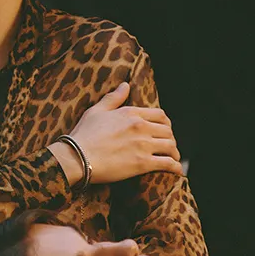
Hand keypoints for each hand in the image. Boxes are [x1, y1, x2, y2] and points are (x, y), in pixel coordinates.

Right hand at [57, 82, 182, 184]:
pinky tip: (176, 170)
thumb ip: (113, 98)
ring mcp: (143, 145)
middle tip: (169, 146)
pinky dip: (175, 167)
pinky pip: (168, 163)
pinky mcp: (143, 163)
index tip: (165, 130)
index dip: (166, 123)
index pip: (160, 115)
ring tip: (173, 158)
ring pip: (170, 146)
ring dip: (174, 153)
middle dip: (171, 139)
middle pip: (168, 131)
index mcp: (131, 113)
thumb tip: (125, 85)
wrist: (78, 156)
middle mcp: (140, 127)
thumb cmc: (84, 134)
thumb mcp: (96, 111)